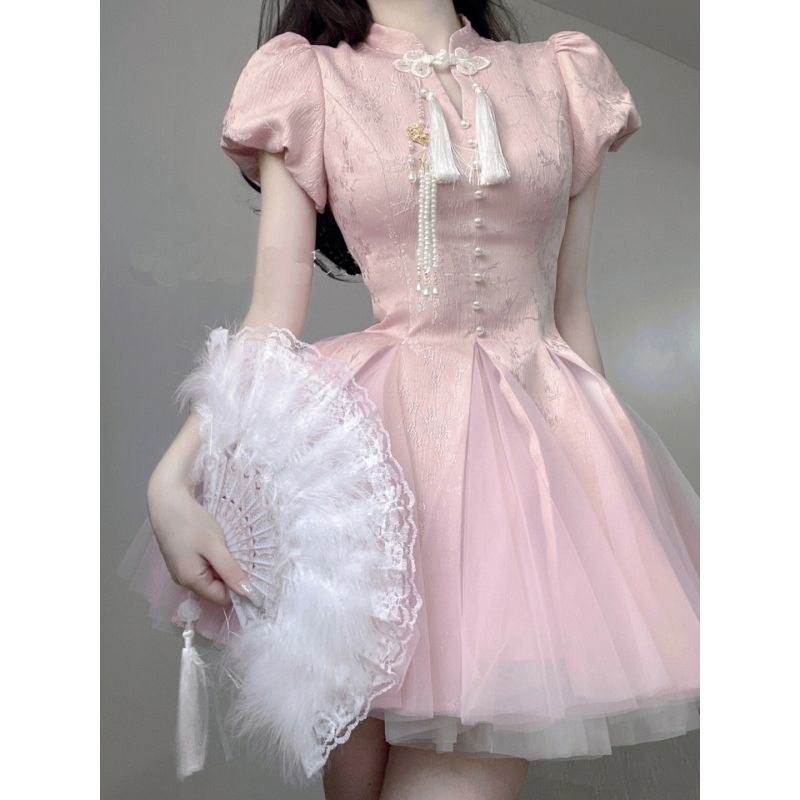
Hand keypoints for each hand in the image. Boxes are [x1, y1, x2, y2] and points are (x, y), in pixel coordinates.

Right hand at [145, 474, 261, 607]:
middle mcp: (184, 581)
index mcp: (191, 582)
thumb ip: (230, 571)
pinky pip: (203, 566)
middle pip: (216, 588)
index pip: (222, 598)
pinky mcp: (181, 559)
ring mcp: (181, 570)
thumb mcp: (215, 546)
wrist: (167, 500)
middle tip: (240, 555)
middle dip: (230, 575)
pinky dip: (213, 558)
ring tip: (228, 547)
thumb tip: (247, 593)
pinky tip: (217, 544)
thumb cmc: (191, 522)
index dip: (238, 588)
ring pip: (210, 576)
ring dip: (222, 565)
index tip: (252, 572)